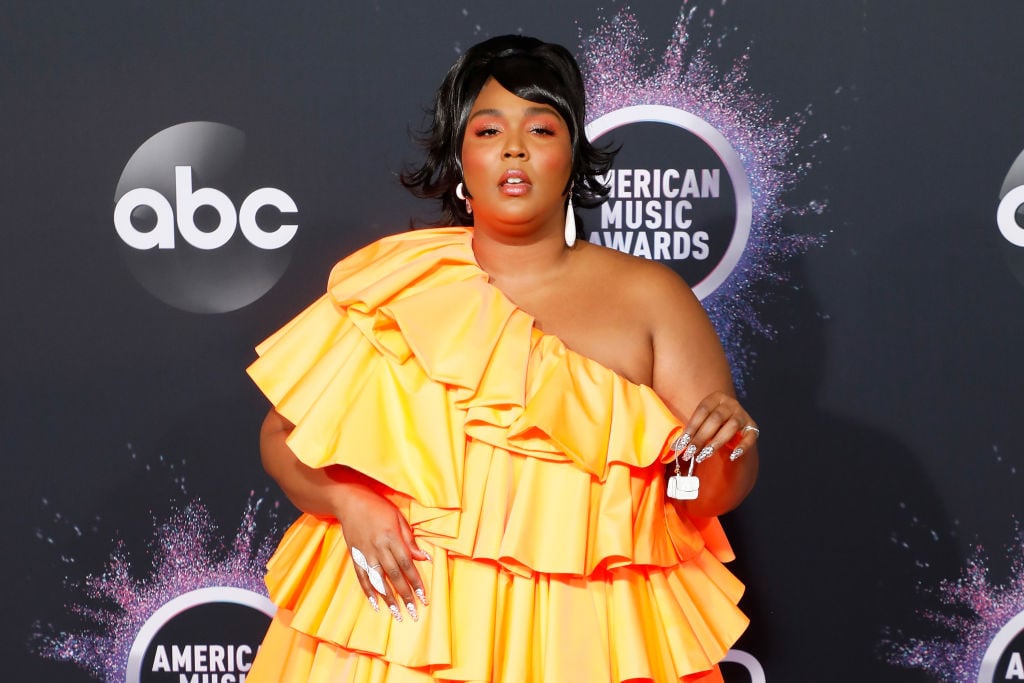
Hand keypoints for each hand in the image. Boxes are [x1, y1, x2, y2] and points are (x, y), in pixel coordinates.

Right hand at [335, 481, 429, 621]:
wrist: (349, 501)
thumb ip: (409, 539)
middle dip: (405, 595)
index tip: (423, 596)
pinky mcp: (355, 556)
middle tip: (413, 612)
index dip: (415, 581)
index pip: (407, 564)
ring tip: (397, 613)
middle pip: (394, 575)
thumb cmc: (378, 507)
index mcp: (391, 537)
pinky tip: (376, 604)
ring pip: (378, 580)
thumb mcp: (398, 517)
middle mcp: (378, 548)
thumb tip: (423, 557)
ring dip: (388, 598)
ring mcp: (365, 553)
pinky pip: (362, 577)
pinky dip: (368, 592)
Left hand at [678, 391, 758, 463]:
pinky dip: (742, 447)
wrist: (733, 418)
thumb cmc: (712, 421)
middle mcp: (731, 404)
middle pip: (715, 419)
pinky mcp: (753, 427)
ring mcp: (742, 415)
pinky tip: (732, 456)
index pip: (702, 411)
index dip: (691, 427)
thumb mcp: (702, 419)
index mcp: (716, 398)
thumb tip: (675, 447)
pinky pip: (750, 437)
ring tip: (703, 456)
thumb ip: (692, 429)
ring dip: (716, 443)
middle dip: (701, 438)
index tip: (681, 443)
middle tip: (690, 453)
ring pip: (731, 427)